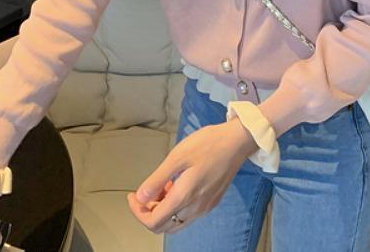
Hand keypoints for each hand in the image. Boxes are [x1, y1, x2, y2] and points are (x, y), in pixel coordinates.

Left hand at [126, 118, 258, 234]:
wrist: (236, 142)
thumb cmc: (208, 144)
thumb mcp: (178, 156)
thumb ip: (158, 179)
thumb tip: (141, 196)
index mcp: (184, 197)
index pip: (153, 221)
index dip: (137, 212)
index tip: (132, 196)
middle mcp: (195, 208)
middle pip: (163, 226)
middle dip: (148, 213)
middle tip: (143, 192)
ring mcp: (205, 207)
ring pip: (176, 223)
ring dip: (162, 210)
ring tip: (160, 187)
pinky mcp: (212, 201)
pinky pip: (188, 215)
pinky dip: (176, 206)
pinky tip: (176, 186)